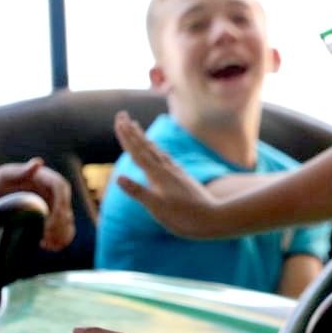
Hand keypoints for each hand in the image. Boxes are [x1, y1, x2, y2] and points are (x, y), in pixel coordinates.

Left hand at [0, 158, 75, 251]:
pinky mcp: (54, 219)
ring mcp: (56, 206)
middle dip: (58, 225)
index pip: (61, 188)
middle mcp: (56, 192)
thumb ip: (21, 171)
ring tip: (44, 244)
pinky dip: (59, 240)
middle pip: (66, 208)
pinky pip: (64, 231)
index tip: (49, 221)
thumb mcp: (5, 175)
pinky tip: (46, 246)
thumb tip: (38, 162)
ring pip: (68, 222)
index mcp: (47, 178)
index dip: (59, 205)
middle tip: (44, 237)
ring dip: (60, 235)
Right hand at [113, 111, 221, 237]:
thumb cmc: (183, 216)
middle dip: (131, 131)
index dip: (126, 136)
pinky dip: (156, 150)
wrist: (213, 218)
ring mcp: (174, 172)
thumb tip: (118, 177)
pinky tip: (157, 152)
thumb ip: (138, 191)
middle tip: (122, 114)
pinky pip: (164, 158)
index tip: (118, 120)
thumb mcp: (157, 207)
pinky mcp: (181, 177)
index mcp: (157, 175)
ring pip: (155, 150)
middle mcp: (165, 169)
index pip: (137, 152)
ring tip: (136, 127)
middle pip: (145, 146)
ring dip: (143, 138)